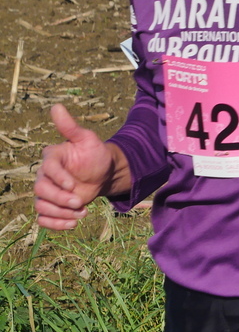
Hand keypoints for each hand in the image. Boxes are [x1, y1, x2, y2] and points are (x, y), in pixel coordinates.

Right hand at [34, 106, 125, 230]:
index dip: (59, 178)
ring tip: (81, 214)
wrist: (103, 172)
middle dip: (60, 199)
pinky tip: (73, 224)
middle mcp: (45, 176)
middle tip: (81, 203)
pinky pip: (44, 219)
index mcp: (52, 159)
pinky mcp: (52, 206)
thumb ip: (70, 127)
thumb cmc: (94, 153)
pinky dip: (56, 224)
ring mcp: (47, 192)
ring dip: (60, 214)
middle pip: (41, 191)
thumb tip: (56, 106)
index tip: (73, 185)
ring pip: (41, 207)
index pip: (47, 170)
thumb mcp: (86, 139)